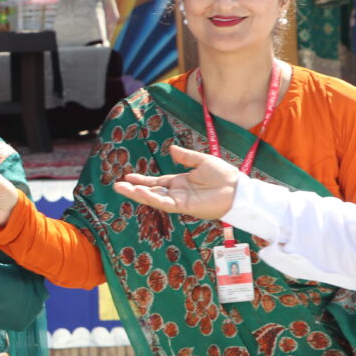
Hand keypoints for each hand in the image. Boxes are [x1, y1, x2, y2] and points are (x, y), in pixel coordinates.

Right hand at [114, 145, 239, 219]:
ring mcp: (179, 200)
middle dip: (134, 189)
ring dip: (137, 194)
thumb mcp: (202, 161)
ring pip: (153, 198)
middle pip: (151, 191)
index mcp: (180, 182)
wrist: (237, 189)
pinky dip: (150, 198)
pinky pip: (163, 202)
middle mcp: (177, 192)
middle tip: (118, 186)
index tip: (128, 177)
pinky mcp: (183, 206)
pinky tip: (139, 192)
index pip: (157, 182)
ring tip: (121, 188)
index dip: (142, 180)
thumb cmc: (224, 175)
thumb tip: (170, 149)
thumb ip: (186, 156)